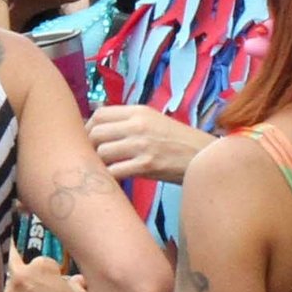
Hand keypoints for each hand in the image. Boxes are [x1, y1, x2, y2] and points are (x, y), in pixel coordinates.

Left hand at [89, 105, 209, 184]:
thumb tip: (98, 123)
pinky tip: (115, 180)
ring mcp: (141, 145)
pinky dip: (110, 177)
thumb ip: (129, 120)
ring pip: (102, 153)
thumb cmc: (178, 141)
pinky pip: (114, 171)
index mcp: (139, 112)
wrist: (203, 156)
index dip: (88, 127)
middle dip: (90, 147)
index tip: (89, 138)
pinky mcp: (146, 165)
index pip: (100, 114)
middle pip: (96, 133)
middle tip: (93, 157)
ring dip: (100, 163)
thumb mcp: (154, 120)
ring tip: (106, 169)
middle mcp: (138, 125)